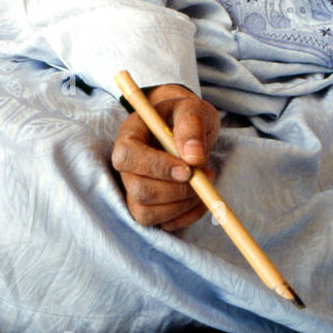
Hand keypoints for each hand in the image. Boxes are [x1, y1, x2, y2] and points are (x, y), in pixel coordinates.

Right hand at [111, 84, 220, 231]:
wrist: (190, 131)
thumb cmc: (187, 117)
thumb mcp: (193, 108)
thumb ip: (192, 123)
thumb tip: (193, 157)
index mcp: (129, 136)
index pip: (127, 156)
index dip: (155, 167)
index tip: (187, 169)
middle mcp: (127, 167)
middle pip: (138, 190)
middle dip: (176, 190)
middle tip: (205, 175)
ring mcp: (135, 190)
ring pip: (147, 213)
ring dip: (183, 204)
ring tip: (205, 182)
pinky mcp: (151, 208)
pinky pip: (164, 224)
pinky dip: (188, 215)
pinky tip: (202, 197)